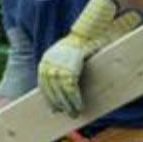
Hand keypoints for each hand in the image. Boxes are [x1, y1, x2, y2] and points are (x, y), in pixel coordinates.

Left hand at [37, 0, 141, 116]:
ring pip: (59, 89)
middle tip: (65, 114)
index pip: (43, 81)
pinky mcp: (73, 62)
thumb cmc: (88, 42)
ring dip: (67, 103)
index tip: (52, 109)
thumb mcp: (73, 55)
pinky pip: (70, 86)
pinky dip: (74, 98)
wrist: (98, 26)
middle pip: (49, 87)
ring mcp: (61, 60)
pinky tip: (78, 106)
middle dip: (57, 103)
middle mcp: (51, 59)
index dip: (48, 96)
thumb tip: (67, 87)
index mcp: (49, 57)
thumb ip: (67, 68)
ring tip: (74, 113)